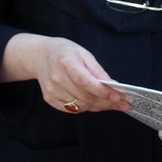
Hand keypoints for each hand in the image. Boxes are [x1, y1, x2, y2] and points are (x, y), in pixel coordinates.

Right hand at [0, 33, 129, 114]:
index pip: (85, 81)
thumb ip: (97, 70)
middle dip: (106, 102)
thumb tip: (112, 85)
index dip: (103, 91)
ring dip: (98, 107)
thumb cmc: (64, 52)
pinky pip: (72, 109)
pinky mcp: (49, 99)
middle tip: (122, 104)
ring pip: (80, 106)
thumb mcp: (84, 53)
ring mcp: (51, 90)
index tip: (118, 96)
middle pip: (85, 96)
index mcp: (65, 61)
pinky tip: (96, 104)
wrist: (39, 56)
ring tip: (112, 104)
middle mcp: (56, 78)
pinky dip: (86, 108)